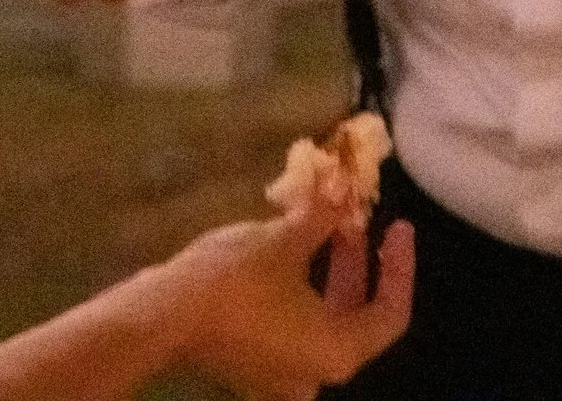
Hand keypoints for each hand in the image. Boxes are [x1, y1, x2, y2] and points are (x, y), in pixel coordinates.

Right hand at [156, 200, 414, 398]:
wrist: (162, 316)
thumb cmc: (233, 281)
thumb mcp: (284, 240)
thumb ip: (323, 217)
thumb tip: (344, 186)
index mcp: (339, 351)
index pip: (391, 312)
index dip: (399, 265)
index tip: (398, 224)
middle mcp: (319, 374)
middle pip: (357, 317)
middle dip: (358, 262)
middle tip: (354, 216)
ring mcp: (285, 376)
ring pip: (324, 321)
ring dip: (328, 273)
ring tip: (321, 225)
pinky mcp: (256, 367)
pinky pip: (295, 328)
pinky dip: (302, 293)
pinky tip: (288, 253)